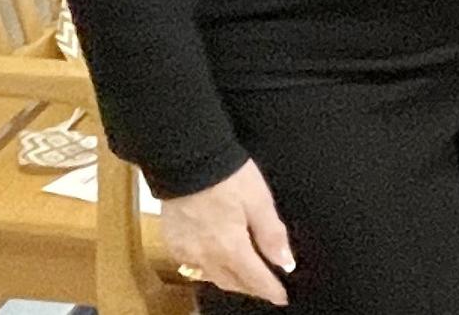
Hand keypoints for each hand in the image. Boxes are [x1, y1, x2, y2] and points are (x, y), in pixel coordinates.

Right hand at [160, 158, 294, 304]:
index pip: (254, 279)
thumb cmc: (229, 177)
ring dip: (231, 280)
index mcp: (230, 248)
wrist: (188, 161)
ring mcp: (186, 251)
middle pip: (232, 282)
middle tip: (267, 288)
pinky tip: (217, 261)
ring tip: (246, 277)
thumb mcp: (259, 201)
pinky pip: (193, 265)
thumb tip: (285, 262)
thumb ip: (272, 234)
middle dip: (251, 288)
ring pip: (211, 277)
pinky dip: (209, 268)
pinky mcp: (173, 242)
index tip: (282, 297)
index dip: (271, 290)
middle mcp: (206, 256)